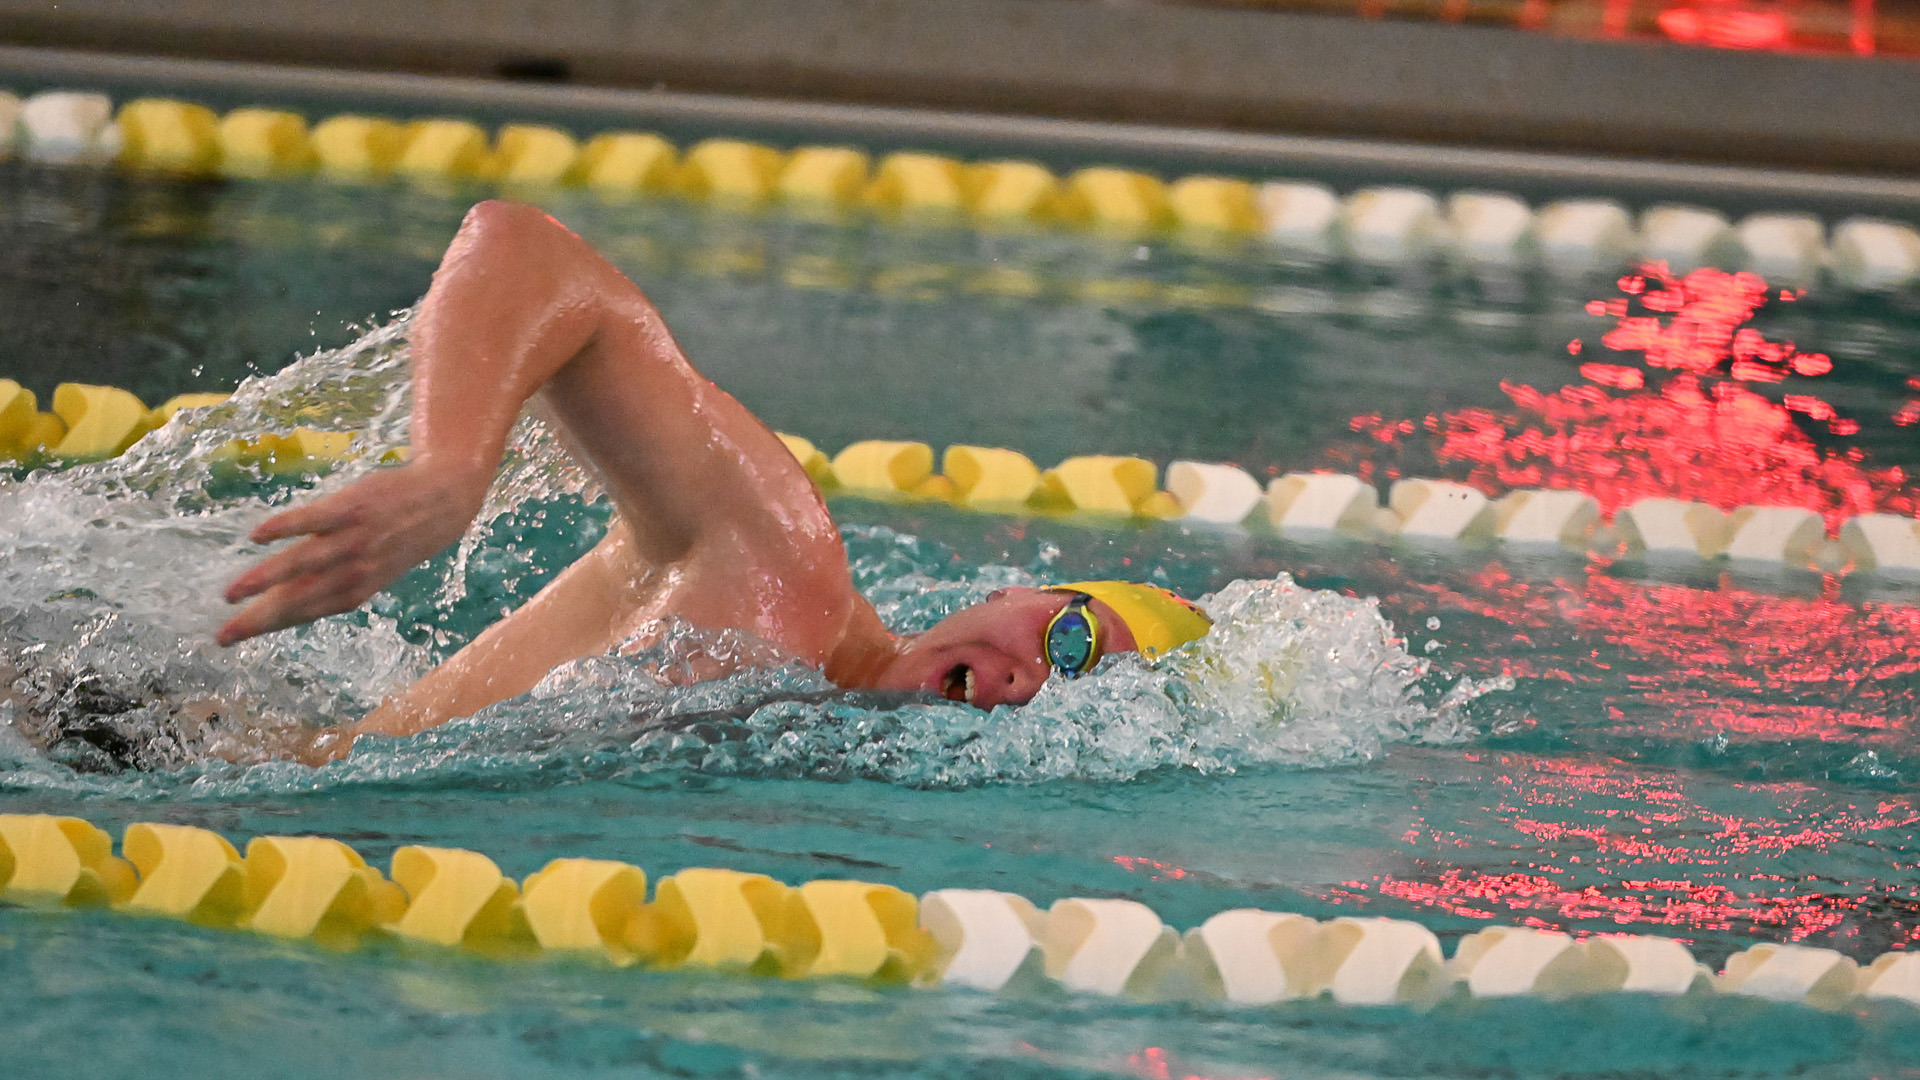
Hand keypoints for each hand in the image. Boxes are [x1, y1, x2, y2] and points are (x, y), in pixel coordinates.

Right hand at [219, 459, 487, 645]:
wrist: (444, 499)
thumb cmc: (401, 536)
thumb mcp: (374, 568)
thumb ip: (337, 585)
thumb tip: (293, 601)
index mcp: (357, 589)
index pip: (304, 613)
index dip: (267, 626)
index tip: (230, 638)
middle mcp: (354, 570)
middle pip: (299, 598)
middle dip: (259, 619)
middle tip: (222, 635)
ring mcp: (353, 539)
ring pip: (302, 564)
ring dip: (265, 579)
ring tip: (231, 594)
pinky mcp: (352, 507)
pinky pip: (314, 519)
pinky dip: (286, 528)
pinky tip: (256, 536)